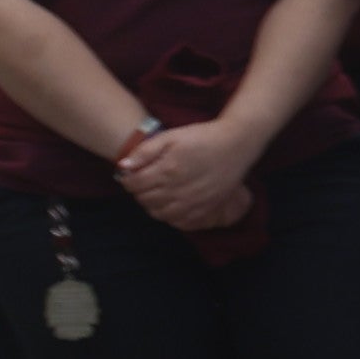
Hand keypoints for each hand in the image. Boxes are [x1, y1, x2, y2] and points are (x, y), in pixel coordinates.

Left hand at [122, 121, 254, 235]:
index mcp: (167, 171)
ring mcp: (192, 204)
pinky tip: (171, 205)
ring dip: (152, 205)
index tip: (131, 175)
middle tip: (143, 183)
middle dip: (139, 192)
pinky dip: (169, 216)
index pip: (134, 185)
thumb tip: (123, 167)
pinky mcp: (204, 210)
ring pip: (159, 214)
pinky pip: (178, 222)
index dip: (128, 180)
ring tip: (156, 193)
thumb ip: (145, 151)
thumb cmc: (203, 137)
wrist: (236, 145)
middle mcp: (177, 191)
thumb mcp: (171, 136)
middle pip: (145, 200)